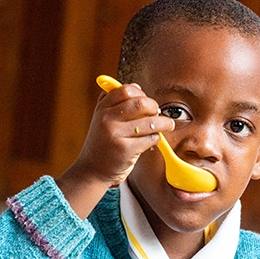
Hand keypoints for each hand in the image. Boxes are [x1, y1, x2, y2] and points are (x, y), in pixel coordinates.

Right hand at [56, 83, 173, 218]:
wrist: (92, 170)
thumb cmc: (102, 143)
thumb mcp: (101, 119)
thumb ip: (115, 102)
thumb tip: (138, 88)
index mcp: (102, 109)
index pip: (125, 90)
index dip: (140, 93)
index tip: (145, 100)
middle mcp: (107, 119)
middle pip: (140, 103)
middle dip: (154, 106)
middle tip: (157, 112)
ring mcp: (116, 134)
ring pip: (150, 122)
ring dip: (164, 123)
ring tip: (167, 125)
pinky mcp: (126, 150)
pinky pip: (150, 138)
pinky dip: (156, 138)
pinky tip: (153, 140)